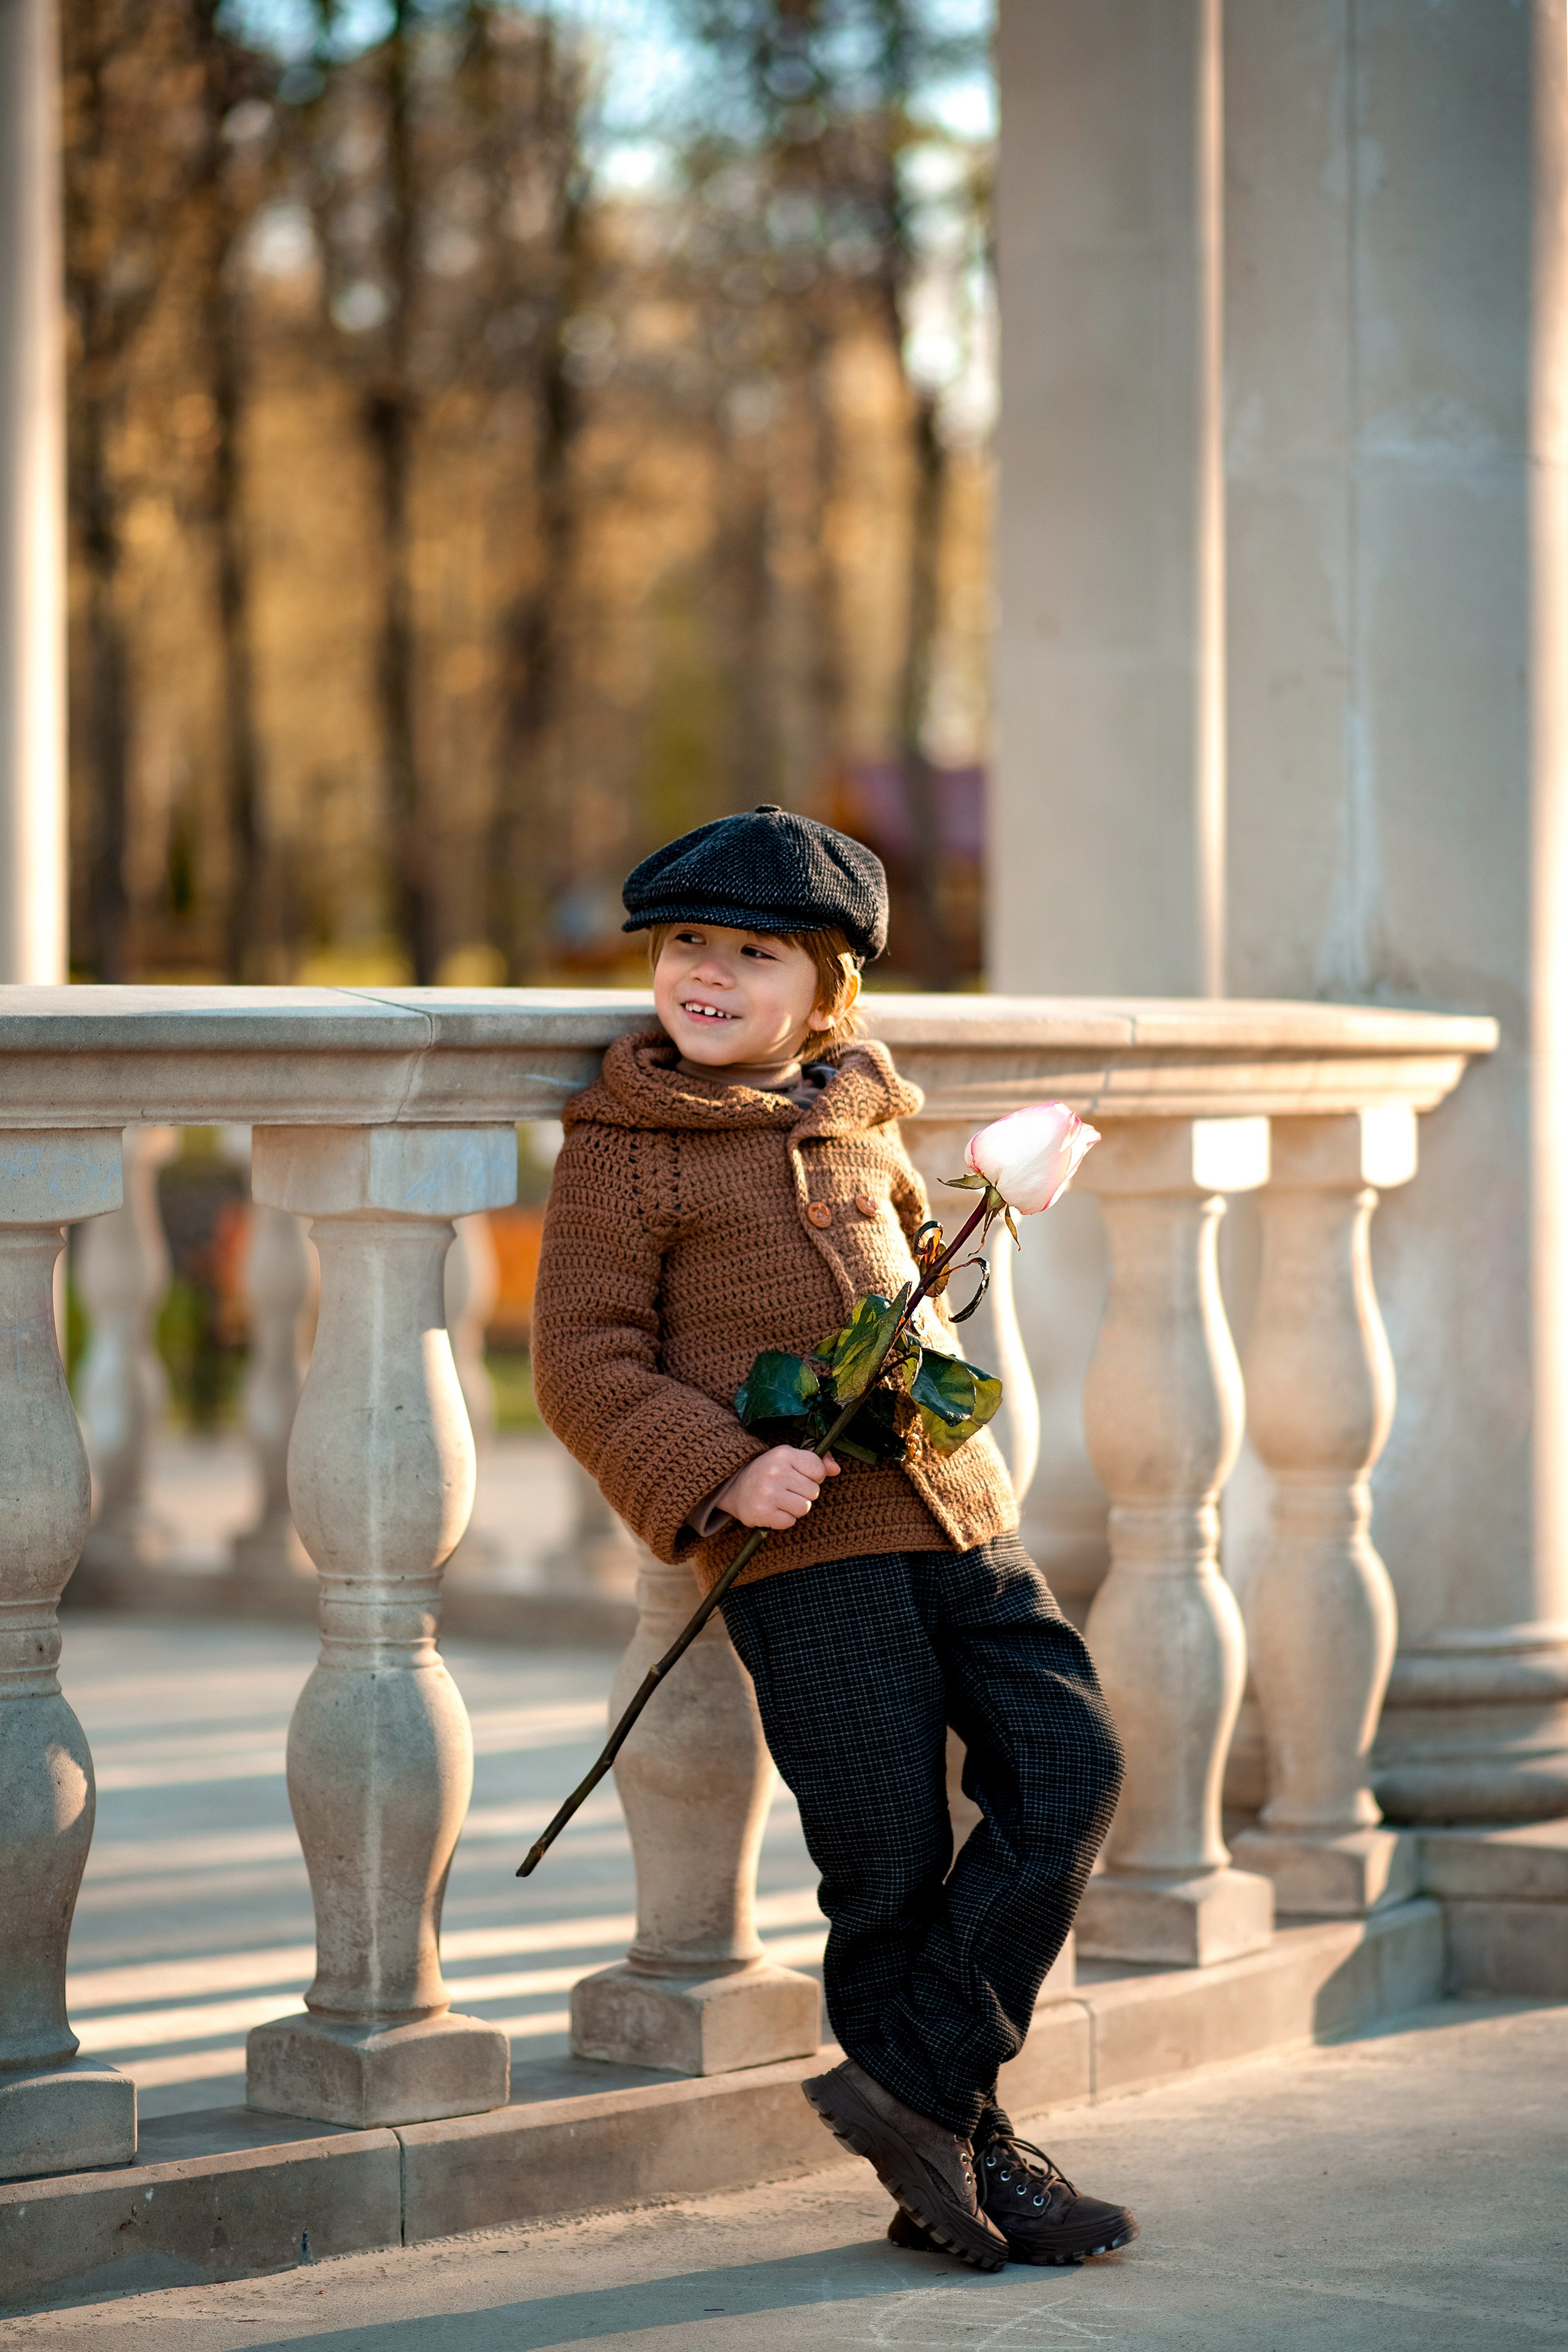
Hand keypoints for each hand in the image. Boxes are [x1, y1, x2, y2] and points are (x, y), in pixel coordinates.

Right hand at [715, 1446, 839, 1530]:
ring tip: (781, 1500)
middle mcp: (776, 1472)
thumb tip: (837, 1469)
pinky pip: (790, 1522)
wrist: (734, 1486)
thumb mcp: (790, 1458)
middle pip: (813, 1491)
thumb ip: (817, 1461)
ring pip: (804, 1508)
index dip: (814, 1476)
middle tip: (788, 1489)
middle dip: (804, 1493)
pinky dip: (784, 1519)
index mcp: (784, 1454)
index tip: (801, 1476)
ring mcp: (768, 1493)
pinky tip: (773, 1509)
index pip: (818, 1469)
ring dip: (795, 1508)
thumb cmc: (768, 1471)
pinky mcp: (762, 1513)